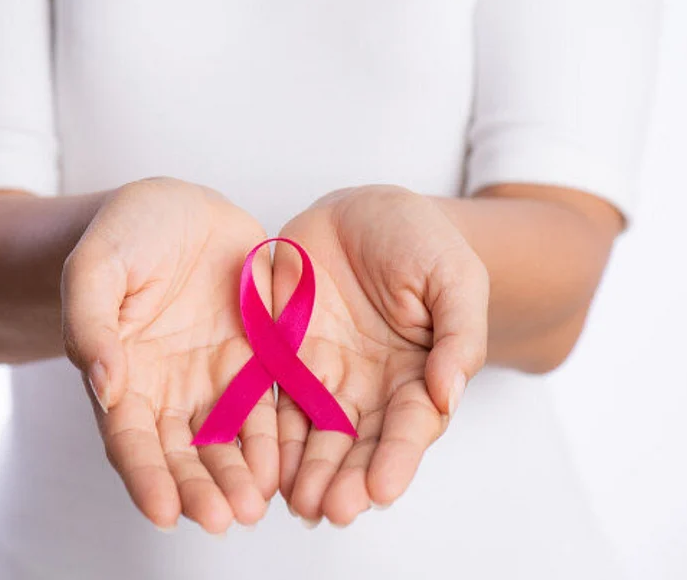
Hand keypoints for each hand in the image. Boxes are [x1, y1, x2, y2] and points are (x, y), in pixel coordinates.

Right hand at [61, 178, 276, 532]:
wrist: (178, 208)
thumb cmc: (124, 234)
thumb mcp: (96, 267)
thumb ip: (91, 322)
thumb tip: (103, 383)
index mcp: (124, 375)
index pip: (130, 439)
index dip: (146, 477)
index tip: (164, 512)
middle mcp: (171, 388)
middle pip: (184, 452)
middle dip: (201, 488)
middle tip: (223, 519)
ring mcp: (217, 375)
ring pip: (230, 438)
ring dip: (242, 474)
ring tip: (256, 505)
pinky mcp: (259, 356)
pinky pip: (271, 400)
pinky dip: (277, 433)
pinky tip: (288, 460)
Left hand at [273, 186, 488, 525]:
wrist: (364, 211)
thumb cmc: (420, 240)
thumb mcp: (454, 277)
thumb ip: (459, 334)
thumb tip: (450, 393)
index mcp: (417, 373)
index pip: (408, 425)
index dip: (396, 457)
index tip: (382, 490)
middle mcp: (369, 384)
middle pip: (357, 440)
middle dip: (345, 476)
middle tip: (331, 508)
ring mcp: (324, 372)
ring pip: (312, 430)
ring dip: (304, 467)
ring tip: (297, 500)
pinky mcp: (282, 354)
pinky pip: (271, 395)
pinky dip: (266, 429)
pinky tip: (260, 459)